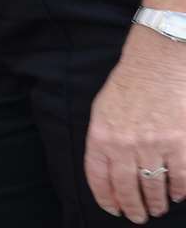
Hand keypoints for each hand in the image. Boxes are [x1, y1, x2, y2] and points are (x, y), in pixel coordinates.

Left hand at [85, 26, 185, 222]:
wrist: (156, 65)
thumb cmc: (126, 87)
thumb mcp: (102, 112)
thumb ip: (103, 142)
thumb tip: (108, 173)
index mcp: (101, 137)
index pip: (99, 179)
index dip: (106, 199)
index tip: (113, 210)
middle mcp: (124, 145)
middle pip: (127, 189)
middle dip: (133, 208)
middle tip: (138, 217)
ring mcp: (153, 145)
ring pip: (154, 187)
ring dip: (156, 203)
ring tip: (158, 209)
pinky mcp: (178, 143)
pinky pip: (180, 177)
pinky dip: (179, 190)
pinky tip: (178, 194)